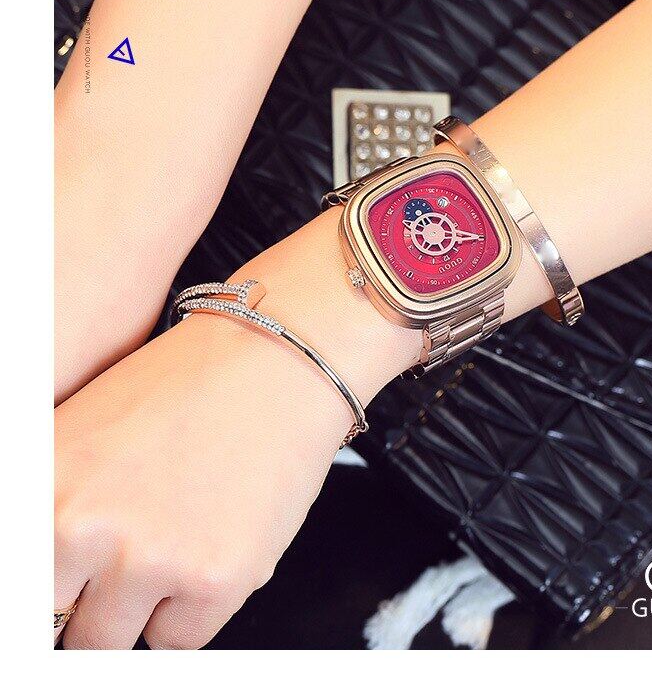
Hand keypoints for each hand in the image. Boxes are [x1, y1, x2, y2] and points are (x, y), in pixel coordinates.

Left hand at [55, 311, 350, 648]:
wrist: (275, 361)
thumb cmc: (190, 383)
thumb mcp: (85, 432)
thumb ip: (54, 507)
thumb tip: (50, 575)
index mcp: (39, 490)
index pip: (24, 591)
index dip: (54, 590)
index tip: (71, 587)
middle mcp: (80, 528)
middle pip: (59, 629)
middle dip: (88, 606)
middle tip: (127, 560)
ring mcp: (149, 558)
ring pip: (115, 641)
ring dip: (141, 608)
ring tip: (173, 543)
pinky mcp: (216, 578)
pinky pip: (179, 640)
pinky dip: (190, 608)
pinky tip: (209, 547)